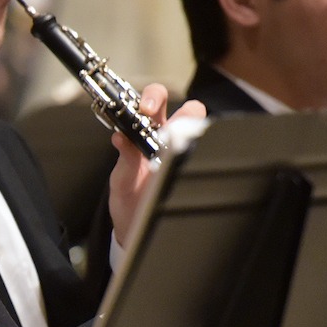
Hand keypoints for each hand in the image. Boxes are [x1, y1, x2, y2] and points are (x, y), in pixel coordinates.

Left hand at [110, 83, 204, 246]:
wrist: (135, 228)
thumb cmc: (128, 198)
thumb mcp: (121, 179)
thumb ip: (124, 159)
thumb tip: (120, 137)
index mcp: (147, 133)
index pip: (157, 102)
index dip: (154, 98)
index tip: (145, 109)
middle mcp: (170, 141)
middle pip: (191, 110)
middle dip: (186, 111)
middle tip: (177, 131)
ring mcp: (185, 157)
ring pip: (203, 133)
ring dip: (195, 135)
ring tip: (178, 149)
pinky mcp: (193, 174)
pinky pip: (206, 161)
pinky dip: (200, 160)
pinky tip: (184, 169)